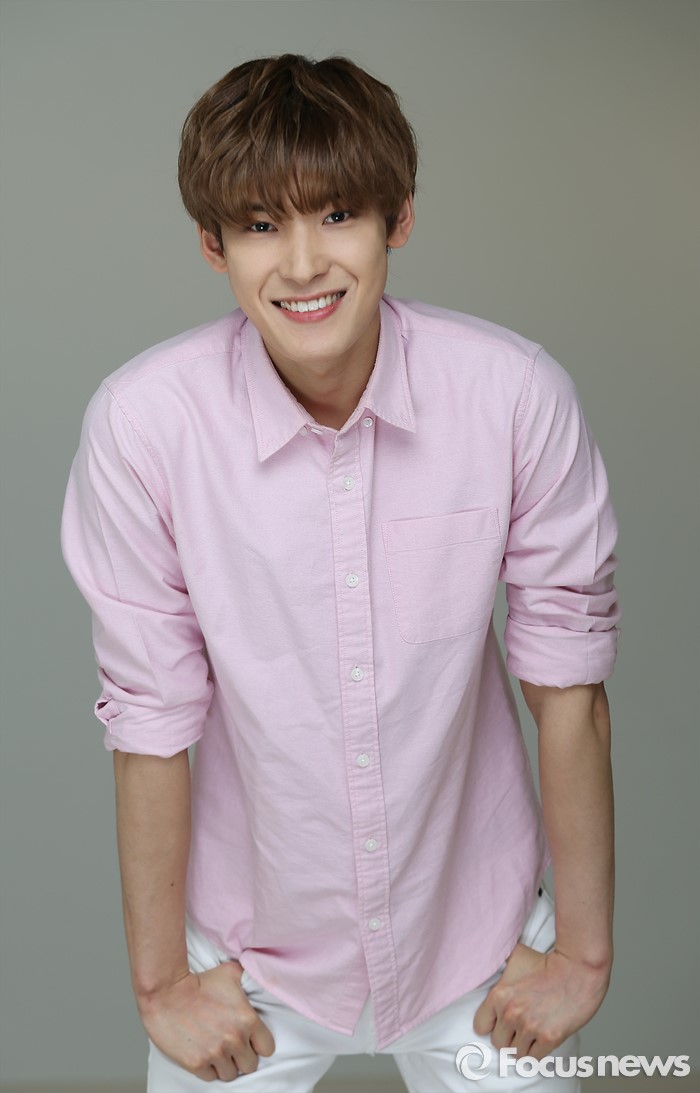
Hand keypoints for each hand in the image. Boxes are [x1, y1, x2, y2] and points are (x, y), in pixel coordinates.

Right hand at [138, 961, 275, 1081]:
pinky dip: (209, 1069)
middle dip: (242, 1056)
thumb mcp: (230, 973)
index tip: (251, 1040)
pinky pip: (211, 1077)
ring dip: (226, 1065)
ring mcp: (215, 1053)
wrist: (168, 992)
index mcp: (247, 1020)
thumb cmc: (199, 982)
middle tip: (232, 1047)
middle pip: (250, 1065)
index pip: (267, 1048)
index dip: (259, 1045)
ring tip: (218, 1052)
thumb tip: (257, 976)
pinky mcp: (197, 1063)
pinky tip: (205, 1054)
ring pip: (230, 1074)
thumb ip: (248, 978)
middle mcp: (234, 1039)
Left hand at [473, 941, 609, 1059]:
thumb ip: (499, 963)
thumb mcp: (516, 956)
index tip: (498, 1023)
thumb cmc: (548, 963)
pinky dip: (536, 1052)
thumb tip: (490, 961)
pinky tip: (540, 1040)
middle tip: (517, 1029)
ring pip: (515, 1053)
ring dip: (522, 1046)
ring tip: (530, 1035)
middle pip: (498, 1043)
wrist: (577, 969)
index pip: (480, 1026)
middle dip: (507, 1037)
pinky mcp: (549, 1038)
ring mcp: (530, 1027)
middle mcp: (511, 1014)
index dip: (490, 1025)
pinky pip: (533, 1059)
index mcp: (499, 995)